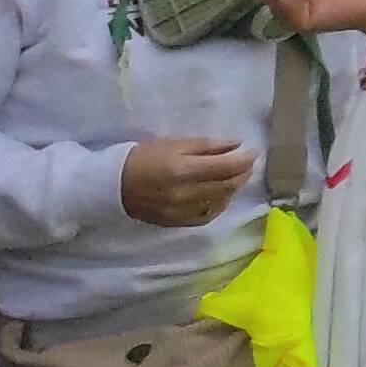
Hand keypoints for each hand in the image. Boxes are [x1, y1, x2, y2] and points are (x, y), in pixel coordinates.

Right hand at [119, 135, 258, 226]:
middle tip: (248, 163)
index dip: (245, 159)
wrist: (111, 186)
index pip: (226, 167)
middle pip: (227, 185)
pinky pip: (207, 216)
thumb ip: (207, 146)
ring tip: (237, 176)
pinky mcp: (176, 222)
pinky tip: (221, 195)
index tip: (254, 151)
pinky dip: (220, 204)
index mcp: (184, 170)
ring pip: (220, 201)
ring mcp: (181, 211)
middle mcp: (185, 194)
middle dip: (243, 173)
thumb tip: (236, 144)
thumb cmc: (143, 157)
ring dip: (234, 188)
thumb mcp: (174, 144)